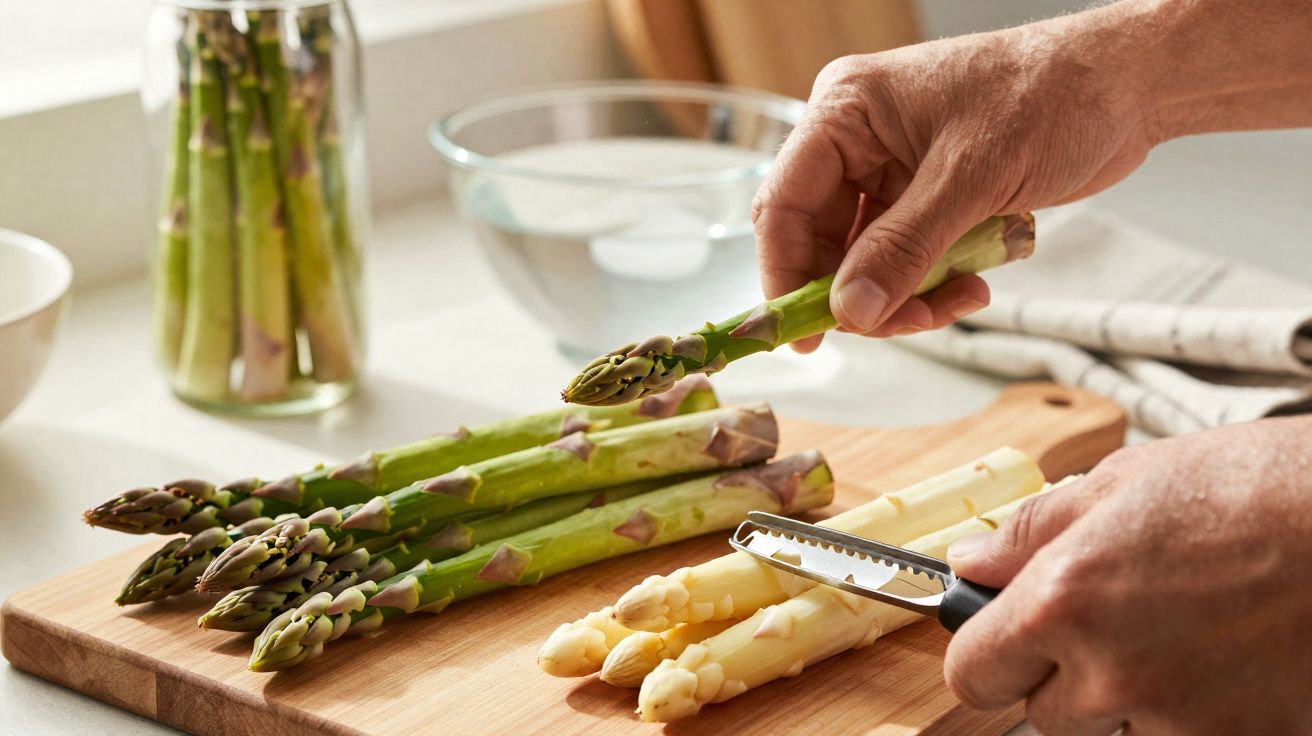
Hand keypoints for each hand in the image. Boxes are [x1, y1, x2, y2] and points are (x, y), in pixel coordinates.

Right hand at [751, 4, 1157, 347]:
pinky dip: (932, 283)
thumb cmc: (1051, 95)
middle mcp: (857, 140)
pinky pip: (905, 258)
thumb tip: (848, 311)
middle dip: (861, 292)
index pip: (785, 203)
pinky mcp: (926, 196)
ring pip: (865, 260)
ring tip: (959, 297)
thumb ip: (904, 249)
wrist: (1126, 85)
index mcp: (846, 111)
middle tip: (905, 323)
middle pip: (823, 241)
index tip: (803, 335)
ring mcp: (891, 170)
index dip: (786, 274)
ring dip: (905, 294)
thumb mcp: (972, 177)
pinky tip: (973, 282)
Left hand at [943, 417, 1311, 734]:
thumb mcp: (1123, 482)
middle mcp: (1115, 676)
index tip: (1000, 639)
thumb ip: (1032, 534)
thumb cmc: (1259, 488)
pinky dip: (1196, 711)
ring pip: (1118, 731)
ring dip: (1135, 696)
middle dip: (1068, 672)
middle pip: (1047, 712)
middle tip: (1121, 615)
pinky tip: (1228, 658)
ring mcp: (1183, 723)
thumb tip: (972, 565)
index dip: (987, 654)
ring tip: (1188, 630)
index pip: (974, 675)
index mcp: (1065, 604)